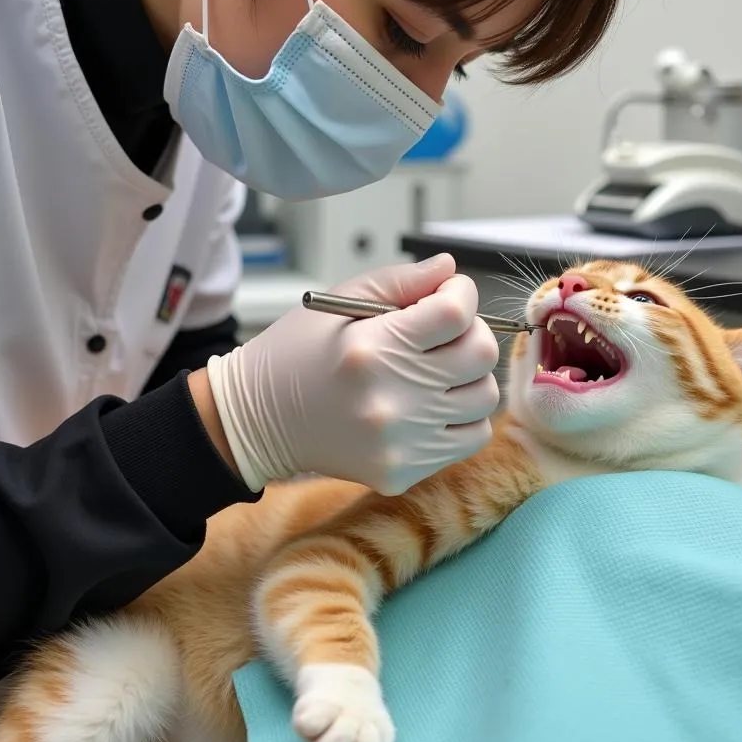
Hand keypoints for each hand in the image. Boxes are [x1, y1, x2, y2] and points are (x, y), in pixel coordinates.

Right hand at [206, 254, 499, 493]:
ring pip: (484, 398)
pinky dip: (462, 417)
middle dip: (470, 332)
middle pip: (480, 354)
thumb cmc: (297, 353)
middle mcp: (390, 399)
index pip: (457, 314)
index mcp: (372, 349)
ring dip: (469, 376)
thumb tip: (449, 270)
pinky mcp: (403, 471)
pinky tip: (432, 404)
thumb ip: (399, 281)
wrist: (257, 420)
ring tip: (437, 370)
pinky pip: (470, 439)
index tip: (449, 294)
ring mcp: (400, 442)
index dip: (462, 293)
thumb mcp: (337, 302)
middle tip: (445, 333)